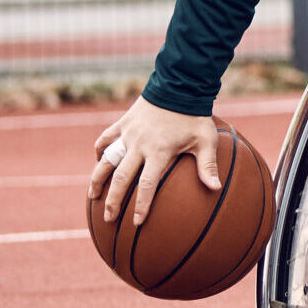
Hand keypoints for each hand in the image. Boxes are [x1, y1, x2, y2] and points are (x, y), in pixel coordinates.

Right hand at [89, 98, 220, 225]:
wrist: (179, 84)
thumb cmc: (194, 115)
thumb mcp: (205, 140)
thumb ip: (207, 165)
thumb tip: (215, 188)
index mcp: (159, 152)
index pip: (147, 185)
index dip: (141, 205)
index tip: (137, 222)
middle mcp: (139, 145)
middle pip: (121, 178)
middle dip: (114, 201)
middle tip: (109, 218)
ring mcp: (128, 134)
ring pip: (106, 160)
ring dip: (97, 180)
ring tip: (92, 197)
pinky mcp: (123, 123)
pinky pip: (105, 138)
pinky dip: (99, 150)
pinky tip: (97, 161)